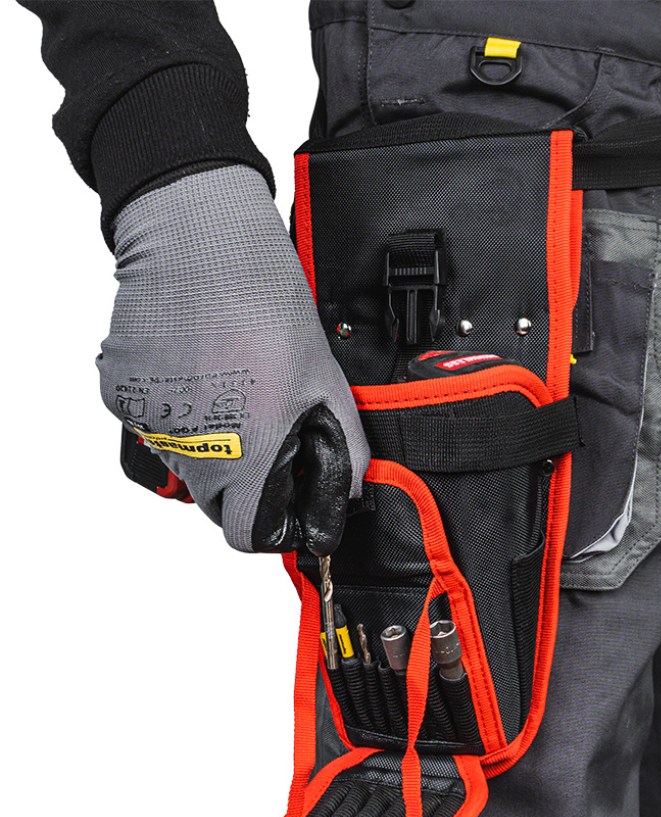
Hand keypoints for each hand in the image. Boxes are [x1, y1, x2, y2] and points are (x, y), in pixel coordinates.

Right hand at [98, 165, 369, 553]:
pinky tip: (196, 366)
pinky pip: (152, 423)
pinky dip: (174, 409)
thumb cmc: (270, 308)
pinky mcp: (121, 394)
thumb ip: (343, 450)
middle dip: (243, 482)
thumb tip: (347, 494)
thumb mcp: (328, 385)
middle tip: (264, 431)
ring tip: (230, 385)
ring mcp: (150, 423)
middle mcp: (191, 451)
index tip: (283, 498)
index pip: (247, 535)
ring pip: (181, 462)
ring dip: (208, 442)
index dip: (271, 521)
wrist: (203, 244)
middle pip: (214, 502)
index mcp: (248, 456)